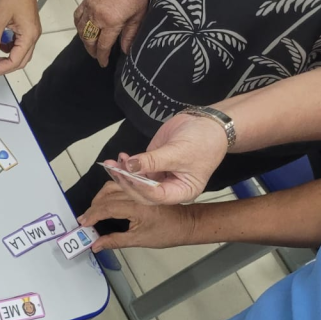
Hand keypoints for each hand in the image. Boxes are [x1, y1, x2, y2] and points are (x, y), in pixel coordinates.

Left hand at [0, 0, 40, 75]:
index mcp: (28, 36)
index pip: (15, 61)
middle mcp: (33, 36)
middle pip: (20, 61)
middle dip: (4, 67)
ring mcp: (31, 31)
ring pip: (20, 53)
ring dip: (7, 58)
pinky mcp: (27, 26)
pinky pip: (19, 44)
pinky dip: (9, 48)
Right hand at [73, 0, 150, 66]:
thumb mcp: (139, 15)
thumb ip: (130, 34)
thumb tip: (124, 50)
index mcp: (111, 22)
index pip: (102, 45)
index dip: (102, 57)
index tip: (103, 63)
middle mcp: (96, 16)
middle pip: (89, 40)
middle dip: (92, 51)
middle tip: (97, 56)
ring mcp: (89, 8)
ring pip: (81, 30)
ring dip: (84, 40)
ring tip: (90, 45)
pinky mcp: (86, 0)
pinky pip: (77, 17)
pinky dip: (78, 26)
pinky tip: (83, 29)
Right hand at [78, 182, 195, 251]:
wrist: (186, 223)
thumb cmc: (167, 232)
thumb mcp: (139, 240)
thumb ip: (115, 241)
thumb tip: (96, 245)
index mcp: (137, 208)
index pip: (107, 208)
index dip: (92, 215)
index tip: (83, 223)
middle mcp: (137, 195)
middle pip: (106, 196)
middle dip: (93, 207)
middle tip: (85, 219)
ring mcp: (139, 189)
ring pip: (112, 187)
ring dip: (99, 197)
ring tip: (93, 210)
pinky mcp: (141, 186)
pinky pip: (120, 184)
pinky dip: (109, 189)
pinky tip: (103, 196)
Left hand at [112, 113, 228, 203]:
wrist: (207, 124)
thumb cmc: (203, 141)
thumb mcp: (178, 152)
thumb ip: (152, 161)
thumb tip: (129, 166)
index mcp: (182, 192)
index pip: (157, 196)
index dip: (140, 187)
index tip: (128, 175)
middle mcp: (170, 188)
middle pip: (143, 192)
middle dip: (127, 182)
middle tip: (115, 170)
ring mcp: (160, 177)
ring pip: (137, 181)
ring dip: (123, 173)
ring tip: (113, 162)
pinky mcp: (153, 165)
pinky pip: (137, 170)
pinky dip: (127, 165)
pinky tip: (121, 158)